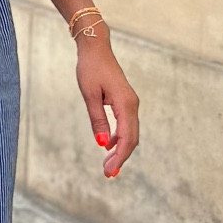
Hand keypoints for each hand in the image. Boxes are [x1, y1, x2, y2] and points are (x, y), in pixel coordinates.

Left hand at [76, 33, 138, 178]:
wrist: (96, 48)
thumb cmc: (90, 69)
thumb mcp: (89, 95)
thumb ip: (98, 120)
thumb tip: (103, 144)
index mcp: (126, 104)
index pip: (127, 138)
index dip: (119, 158)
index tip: (110, 172)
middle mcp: (132, 105)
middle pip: (132, 139)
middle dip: (121, 158)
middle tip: (107, 174)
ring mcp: (130, 103)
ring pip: (130, 133)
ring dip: (120, 150)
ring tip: (107, 165)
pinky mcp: (125, 102)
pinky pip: (127, 125)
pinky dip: (120, 138)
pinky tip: (109, 146)